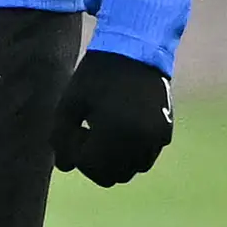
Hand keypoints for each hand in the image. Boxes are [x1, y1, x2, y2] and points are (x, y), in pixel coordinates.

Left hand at [54, 49, 173, 185]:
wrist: (135, 50)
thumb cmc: (97, 75)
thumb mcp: (69, 102)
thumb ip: (61, 137)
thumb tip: (66, 167)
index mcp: (114, 131)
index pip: (89, 166)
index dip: (76, 153)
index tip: (77, 130)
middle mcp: (139, 140)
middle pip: (111, 176)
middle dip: (95, 162)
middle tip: (90, 134)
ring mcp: (156, 138)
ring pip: (131, 170)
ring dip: (115, 161)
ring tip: (107, 132)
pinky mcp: (165, 133)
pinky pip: (146, 158)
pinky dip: (133, 153)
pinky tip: (124, 130)